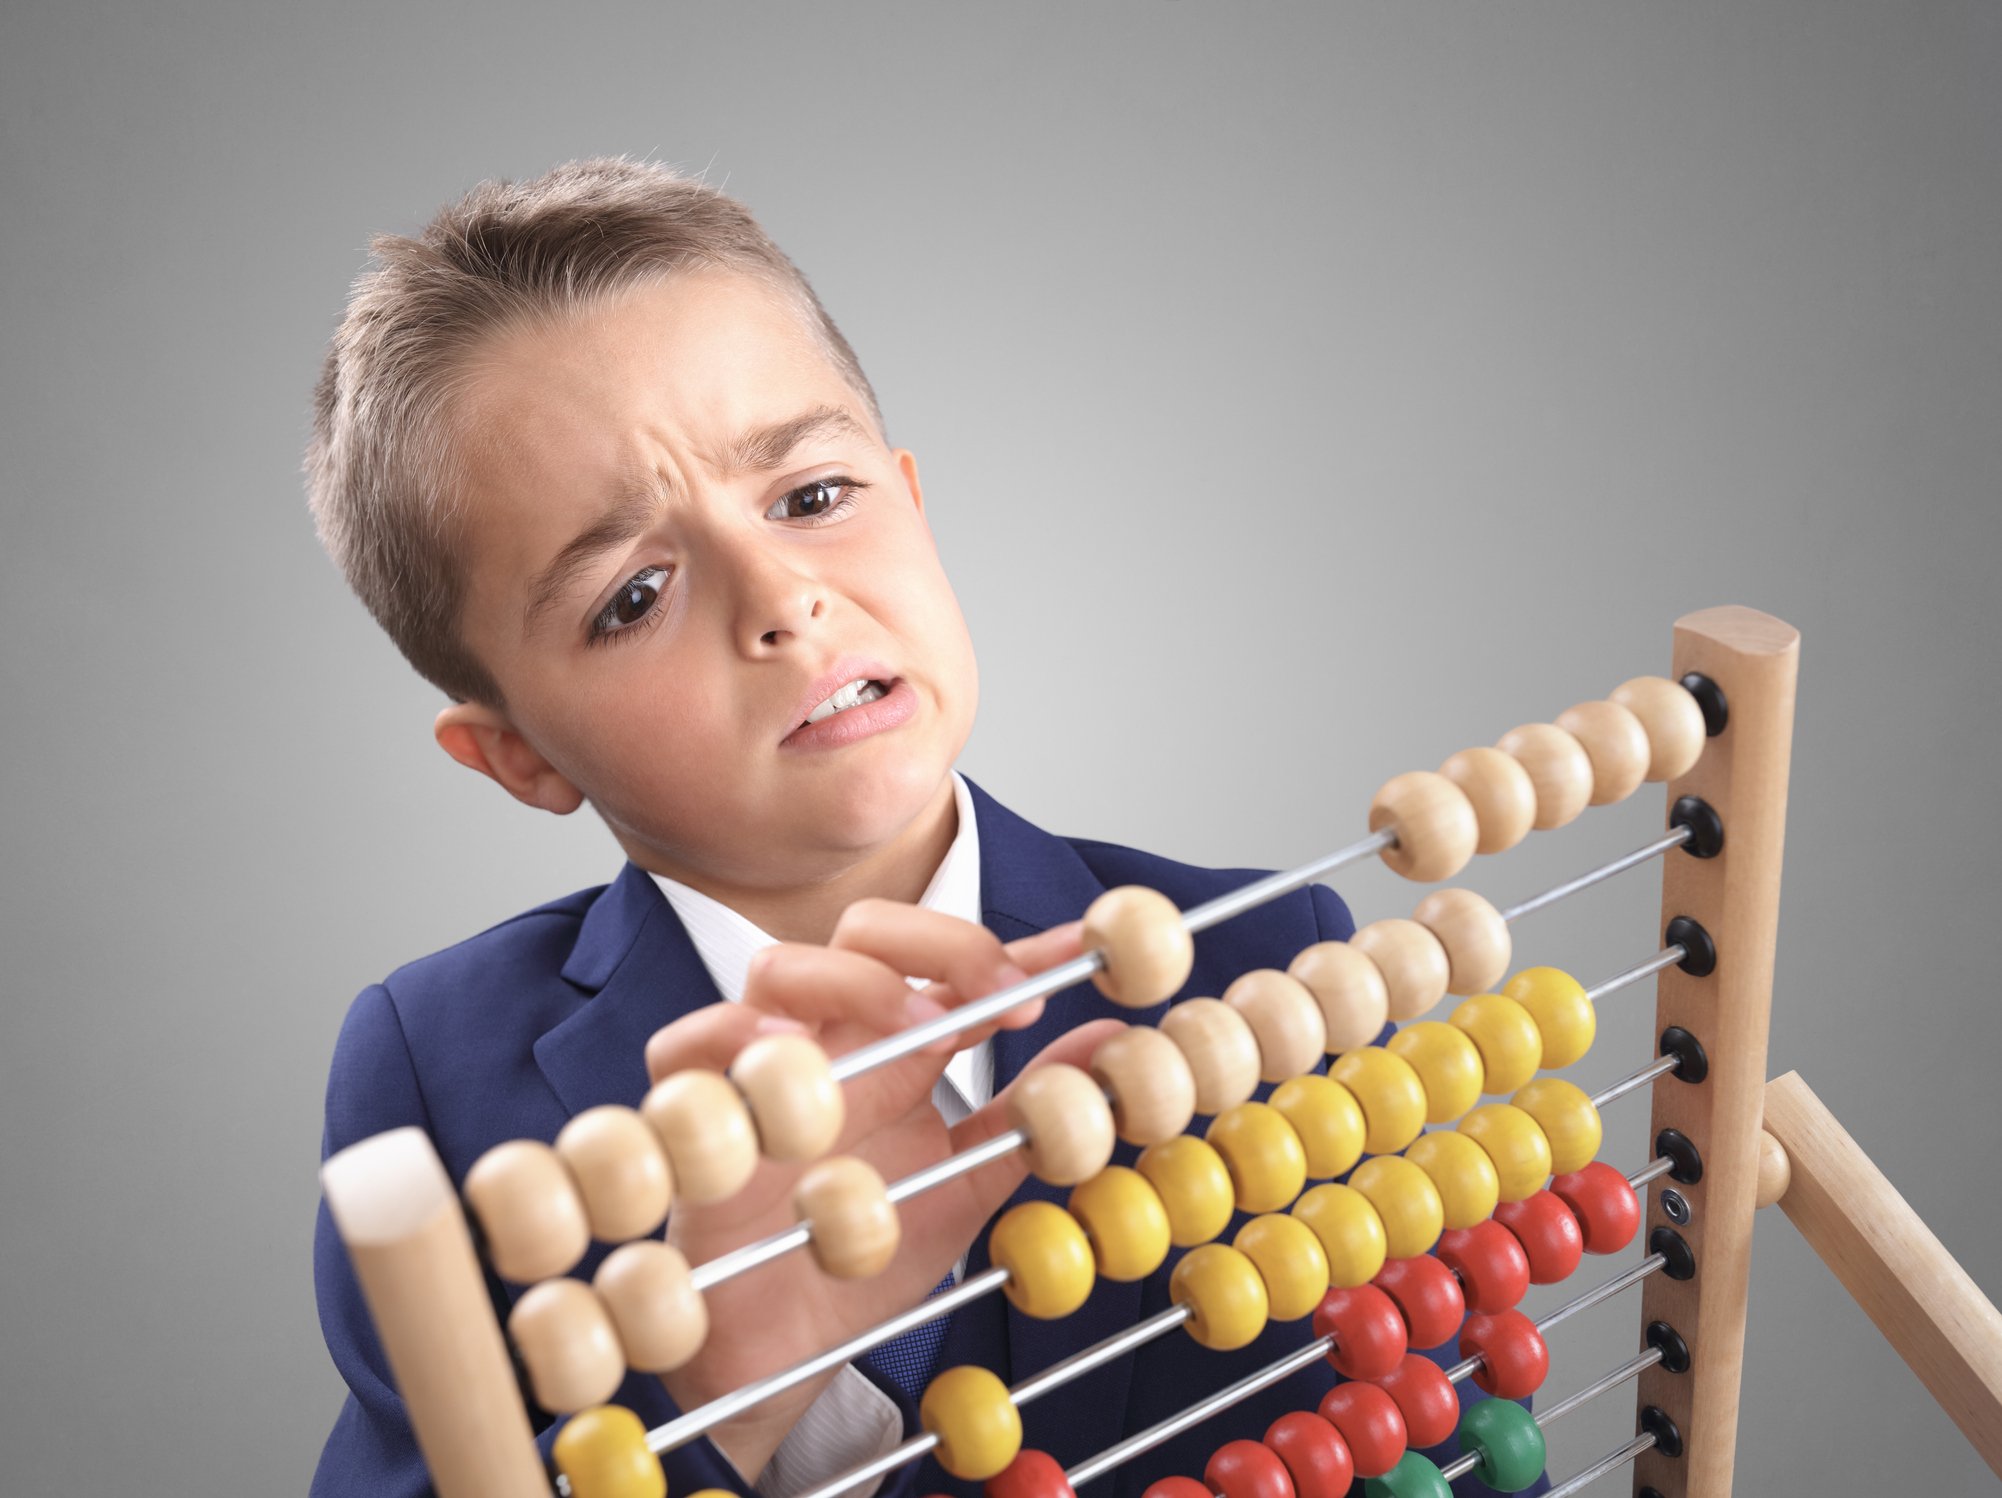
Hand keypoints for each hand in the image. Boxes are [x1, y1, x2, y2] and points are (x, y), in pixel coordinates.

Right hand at [640, 901, 1119, 1482]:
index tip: (1078, 954)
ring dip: (850, 980)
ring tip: (913, 1024)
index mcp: (897, 1050)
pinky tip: (786, 1055)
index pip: (954, 968)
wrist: (779, 1357)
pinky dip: (728, 1034)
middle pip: (865, 934)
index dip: (1016, 947)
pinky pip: (683, 1044)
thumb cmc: (860, 1256)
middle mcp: (830, 1041)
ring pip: (778, 967)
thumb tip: (1119, 1046)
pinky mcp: (693, 1115)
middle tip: (998, 991)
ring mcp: (760, 1070)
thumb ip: (1032, 1114)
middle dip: (935, 940)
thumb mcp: (967, 1183)